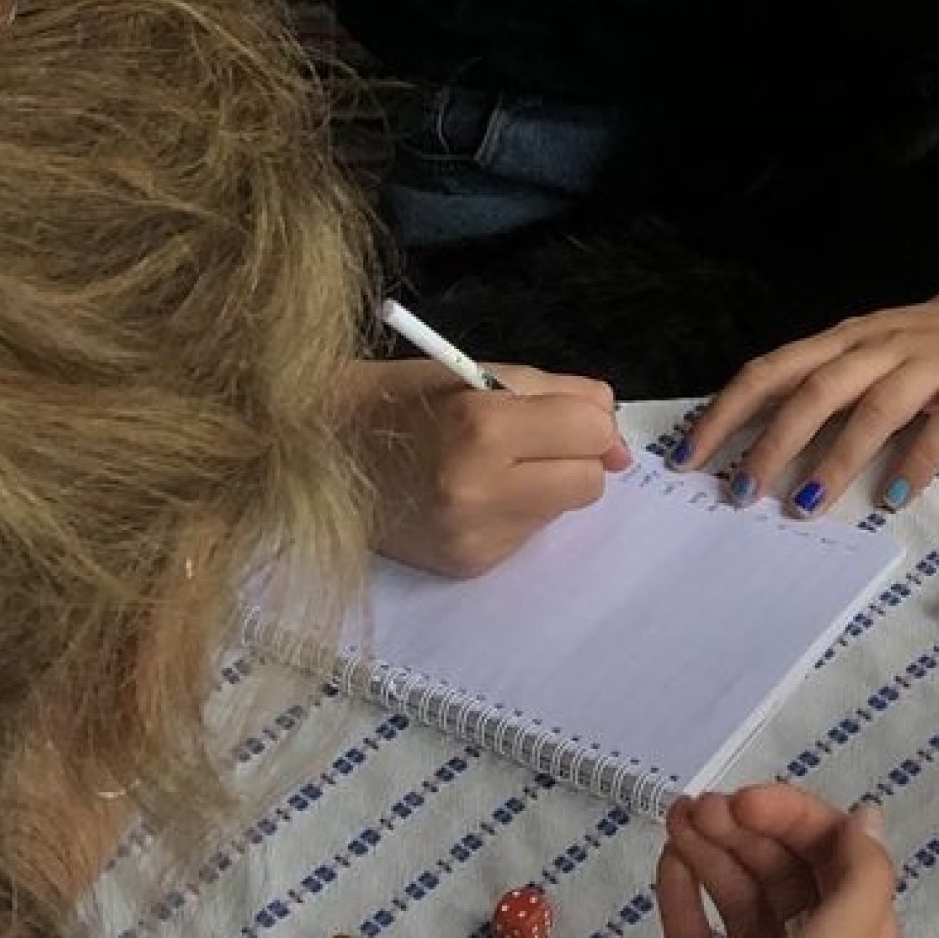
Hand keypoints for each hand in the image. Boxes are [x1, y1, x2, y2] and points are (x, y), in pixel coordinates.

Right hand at [346, 358, 631, 575]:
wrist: (320, 450)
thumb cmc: (404, 399)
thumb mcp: (481, 372)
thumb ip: (562, 396)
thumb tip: (618, 441)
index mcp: (482, 427)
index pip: (590, 433)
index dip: (586, 421)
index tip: (559, 415)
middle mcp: (478, 491)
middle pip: (588, 482)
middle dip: (573, 458)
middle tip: (531, 441)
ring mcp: (471, 537)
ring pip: (561, 511)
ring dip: (544, 486)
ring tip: (490, 467)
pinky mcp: (466, 565)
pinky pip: (527, 535)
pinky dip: (513, 512)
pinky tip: (470, 497)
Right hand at [632, 786, 905, 937]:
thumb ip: (861, 877)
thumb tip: (868, 816)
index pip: (839, 860)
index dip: (796, 819)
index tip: (745, 799)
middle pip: (790, 876)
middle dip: (748, 834)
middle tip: (700, 806)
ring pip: (743, 903)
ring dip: (714, 856)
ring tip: (675, 820)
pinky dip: (686, 901)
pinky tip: (668, 862)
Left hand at [679, 287, 938, 517]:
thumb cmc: (924, 344)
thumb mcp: (865, 355)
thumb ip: (821, 389)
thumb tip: (751, 447)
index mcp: (841, 340)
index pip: (770, 372)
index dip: (725, 413)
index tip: (688, 459)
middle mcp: (878, 344)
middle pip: (816, 391)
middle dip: (773, 443)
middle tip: (742, 494)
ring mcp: (930, 358)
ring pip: (875, 407)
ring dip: (836, 459)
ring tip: (806, 506)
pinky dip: (919, 458)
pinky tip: (896, 496)